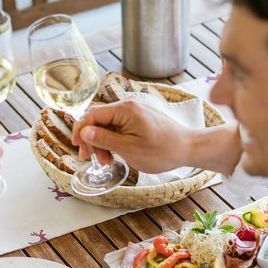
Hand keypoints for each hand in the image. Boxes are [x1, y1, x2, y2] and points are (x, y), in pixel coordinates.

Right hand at [72, 99, 192, 172]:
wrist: (189, 148)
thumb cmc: (162, 151)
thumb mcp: (129, 149)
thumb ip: (104, 139)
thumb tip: (83, 132)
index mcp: (125, 109)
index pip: (92, 114)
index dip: (80, 130)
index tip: (77, 146)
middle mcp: (128, 105)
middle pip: (98, 119)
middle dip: (92, 139)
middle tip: (91, 159)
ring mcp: (134, 111)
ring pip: (107, 125)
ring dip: (103, 142)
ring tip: (107, 161)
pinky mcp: (139, 119)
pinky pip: (118, 127)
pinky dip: (113, 140)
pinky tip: (115, 154)